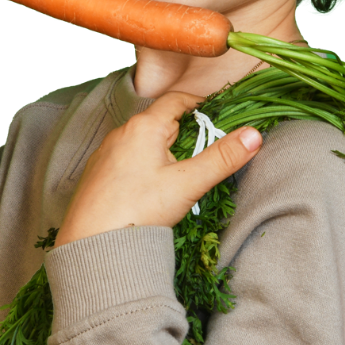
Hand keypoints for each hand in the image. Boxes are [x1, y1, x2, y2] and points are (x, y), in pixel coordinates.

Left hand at [53, 91, 263, 247]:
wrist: (90, 244)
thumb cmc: (138, 210)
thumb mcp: (187, 184)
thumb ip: (222, 158)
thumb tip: (254, 134)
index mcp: (144, 126)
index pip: (176, 100)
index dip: (199, 104)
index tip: (217, 115)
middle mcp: (121, 132)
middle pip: (161, 122)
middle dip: (184, 134)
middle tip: (204, 153)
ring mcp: (106, 153)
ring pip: (143, 142)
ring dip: (163, 151)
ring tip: (179, 175)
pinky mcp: (97, 174)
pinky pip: (126, 159)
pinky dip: (144, 166)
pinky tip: (150, 190)